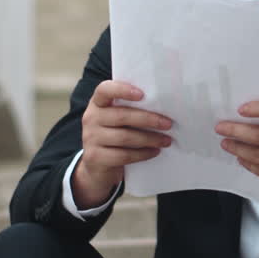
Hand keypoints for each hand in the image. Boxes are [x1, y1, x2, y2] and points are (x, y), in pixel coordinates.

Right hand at [74, 80, 173, 205]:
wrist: (97, 167)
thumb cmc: (114, 136)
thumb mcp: (117, 120)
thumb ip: (131, 109)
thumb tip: (164, 105)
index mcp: (98, 103)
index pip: (105, 90)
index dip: (122, 90)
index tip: (142, 94)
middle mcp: (91, 118)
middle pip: (122, 116)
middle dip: (148, 119)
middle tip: (168, 124)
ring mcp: (91, 138)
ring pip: (125, 137)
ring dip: (150, 138)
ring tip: (166, 140)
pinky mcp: (95, 157)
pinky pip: (123, 155)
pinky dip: (143, 154)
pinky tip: (155, 151)